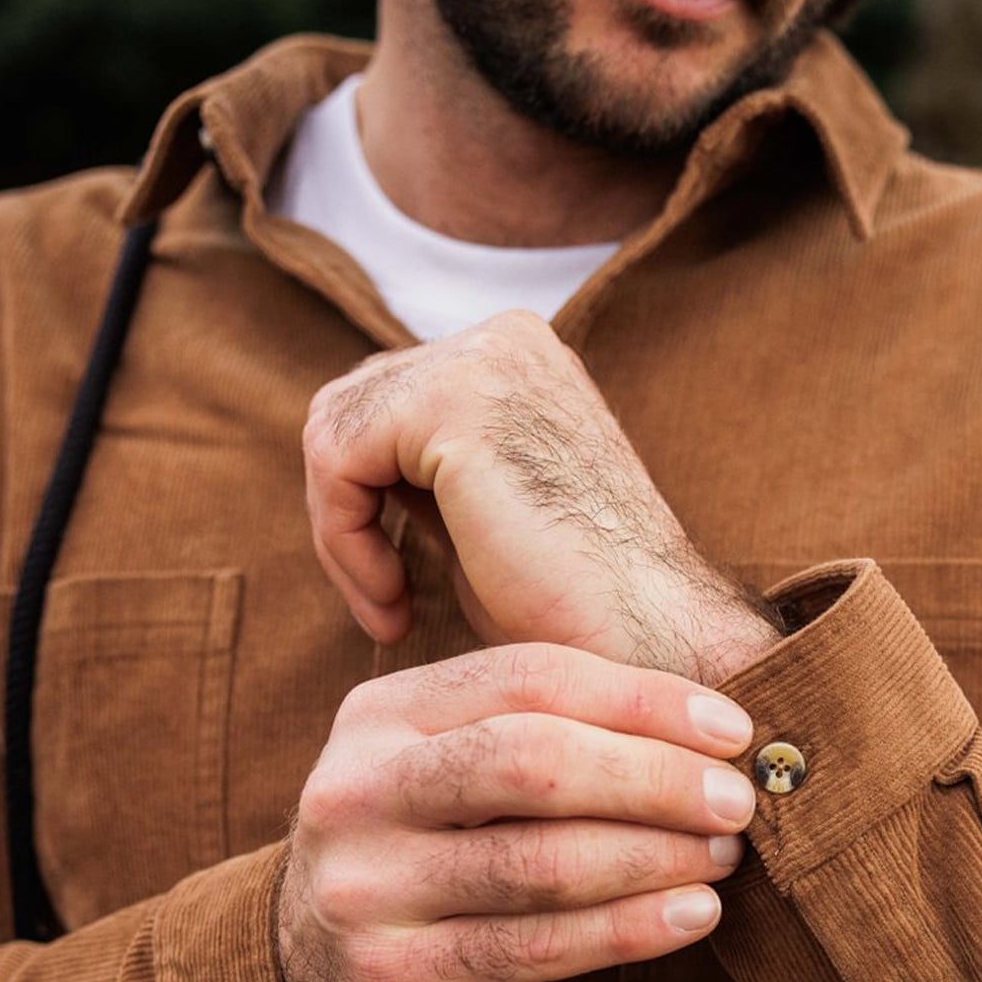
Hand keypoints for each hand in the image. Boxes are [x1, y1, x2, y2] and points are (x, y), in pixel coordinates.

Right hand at [277, 640, 756, 981]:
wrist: (314, 981)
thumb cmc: (428, 856)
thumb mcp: (449, 774)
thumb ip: (543, 736)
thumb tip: (712, 728)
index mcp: (381, 715)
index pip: (528, 678)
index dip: (641, 698)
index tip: (732, 729)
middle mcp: (356, 789)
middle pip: (531, 760)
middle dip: (653, 777)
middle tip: (735, 801)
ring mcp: (364, 886)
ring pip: (538, 862)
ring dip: (652, 857)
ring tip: (721, 859)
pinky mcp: (389, 974)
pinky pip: (533, 948)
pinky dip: (627, 930)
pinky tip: (690, 916)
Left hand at [302, 311, 782, 685]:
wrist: (648, 642)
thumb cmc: (576, 612)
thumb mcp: (484, 517)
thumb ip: (425, 472)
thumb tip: (342, 463)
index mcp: (519, 358)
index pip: (385, 403)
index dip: (366, 505)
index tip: (397, 597)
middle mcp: (506, 339)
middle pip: (349, 407)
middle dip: (348, 516)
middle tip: (388, 608)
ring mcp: (484, 358)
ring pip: (332, 431)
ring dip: (343, 538)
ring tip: (395, 611)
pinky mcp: (454, 397)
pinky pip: (334, 459)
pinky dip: (343, 541)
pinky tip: (396, 603)